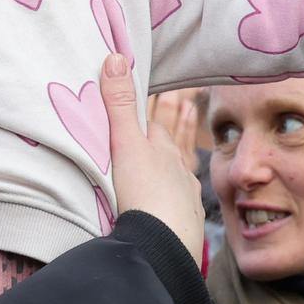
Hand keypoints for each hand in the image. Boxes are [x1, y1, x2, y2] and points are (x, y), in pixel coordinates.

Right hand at [102, 54, 204, 266]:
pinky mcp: (187, 223)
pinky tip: (175, 204)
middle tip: (160, 125)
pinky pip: (183, 205)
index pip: (154, 126)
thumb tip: (116, 57)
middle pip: (169, 148)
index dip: (147, 117)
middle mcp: (179, 169)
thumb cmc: (144, 193)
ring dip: (170, 169)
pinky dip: (176, 200)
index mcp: (162, 149)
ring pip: (179, 175)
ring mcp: (186, 196)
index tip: (145, 109)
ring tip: (165, 166)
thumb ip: (120, 104)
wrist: (164, 247)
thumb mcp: (126, 144)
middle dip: (163, 138)